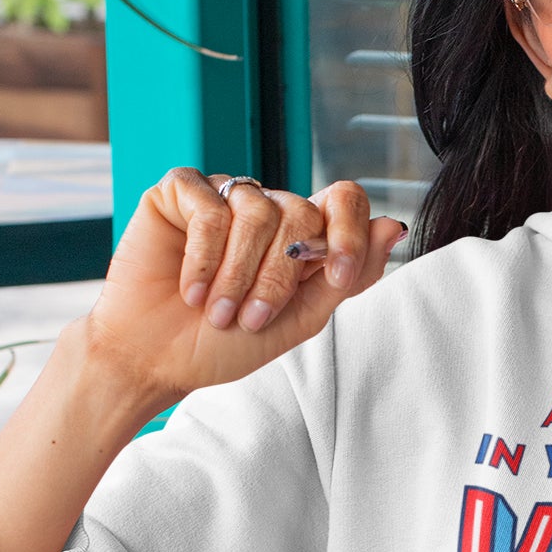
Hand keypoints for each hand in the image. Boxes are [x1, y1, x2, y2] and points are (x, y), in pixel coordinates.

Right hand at [81, 169, 406, 407]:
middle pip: (303, 213)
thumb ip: (348, 276)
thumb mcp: (301, 319)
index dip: (351, 233)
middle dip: (280, 275)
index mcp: (304, 235)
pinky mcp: (180, 192)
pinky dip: (203, 257)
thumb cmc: (226, 343)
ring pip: (259, 210)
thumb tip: (395, 226)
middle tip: (251, 318)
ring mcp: (225, 196)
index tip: (341, 277)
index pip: (344, 201)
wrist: (156, 360)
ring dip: (239, 273)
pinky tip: (189, 289)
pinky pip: (210, 207)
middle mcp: (269, 209)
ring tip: (218, 310)